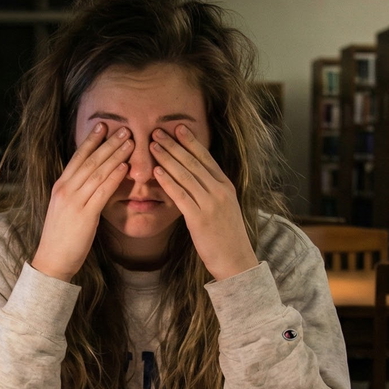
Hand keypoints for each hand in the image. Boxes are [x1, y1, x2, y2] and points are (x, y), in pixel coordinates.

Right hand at [30, 123, 132, 281]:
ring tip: (130, 141)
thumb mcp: (64, 209)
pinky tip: (125, 167)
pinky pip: (102, 191)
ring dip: (115, 155)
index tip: (102, 126)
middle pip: (90, 160)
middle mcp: (65, 189)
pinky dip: (114, 177)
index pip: (77, 157)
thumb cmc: (60, 237)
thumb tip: (90, 181)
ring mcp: (74, 201)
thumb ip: (76, 193)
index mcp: (60, 186)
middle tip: (124, 128)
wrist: (52, 260)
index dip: (90, 140)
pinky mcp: (85, 215)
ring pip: (97, 172)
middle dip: (108, 143)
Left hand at [150, 124, 258, 280]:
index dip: (190, 141)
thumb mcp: (225, 207)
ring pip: (185, 175)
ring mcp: (210, 204)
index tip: (177, 127)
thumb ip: (212, 191)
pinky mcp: (199, 218)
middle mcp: (219, 190)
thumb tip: (198, 177)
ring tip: (152, 145)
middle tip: (157, 131)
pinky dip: (168, 181)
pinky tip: (156, 171)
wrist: (236, 260)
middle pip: (193, 162)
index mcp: (226, 186)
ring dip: (167, 158)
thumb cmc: (227, 236)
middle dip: (173, 145)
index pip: (206, 157)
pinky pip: (181, 195)